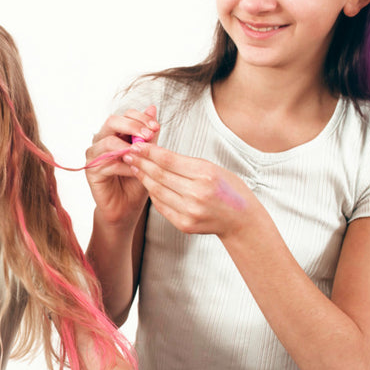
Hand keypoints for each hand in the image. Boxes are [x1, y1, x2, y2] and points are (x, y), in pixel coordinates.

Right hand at [86, 106, 158, 225]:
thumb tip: (152, 108)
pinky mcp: (91, 170)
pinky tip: (136, 171)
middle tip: (149, 134)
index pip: (125, 115)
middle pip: (112, 121)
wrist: (128, 207)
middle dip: (133, 125)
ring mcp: (95, 155)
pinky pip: (107, 162)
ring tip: (143, 154)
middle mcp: (102, 140)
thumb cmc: (137, 181)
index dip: (141, 118)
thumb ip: (149, 134)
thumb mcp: (148, 155)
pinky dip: (124, 166)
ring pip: (107, 141)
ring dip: (128, 146)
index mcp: (116, 133)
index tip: (156, 127)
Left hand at [124, 142, 255, 237]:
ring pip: (157, 191)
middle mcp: (197, 194)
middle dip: (141, 162)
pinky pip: (161, 206)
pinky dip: (153, 194)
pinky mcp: (184, 224)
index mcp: (206, 175)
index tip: (136, 144)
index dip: (149, 151)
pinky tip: (147, 184)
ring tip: (134, 167)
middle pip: (159, 175)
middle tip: (128, 153)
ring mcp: (190, 211)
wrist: (241, 220)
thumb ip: (186, 163)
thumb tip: (157, 153)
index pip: (169, 160)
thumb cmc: (229, 190)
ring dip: (143, 178)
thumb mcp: (213, 168)